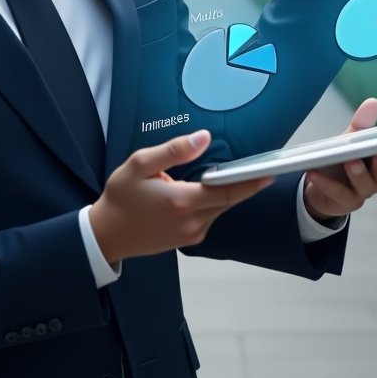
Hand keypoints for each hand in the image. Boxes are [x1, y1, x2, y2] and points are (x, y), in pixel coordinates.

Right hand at [89, 130, 272, 265]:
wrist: (107, 234)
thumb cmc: (121, 197)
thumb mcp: (140, 164)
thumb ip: (174, 150)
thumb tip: (203, 138)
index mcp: (181, 201)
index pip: (226, 190)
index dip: (250, 182)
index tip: (269, 172)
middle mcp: (191, 221)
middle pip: (228, 200)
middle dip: (242, 184)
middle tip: (258, 167)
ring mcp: (190, 234)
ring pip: (219, 210)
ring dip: (224, 193)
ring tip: (225, 174)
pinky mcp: (188, 239)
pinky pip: (209, 218)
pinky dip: (212, 203)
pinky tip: (201, 191)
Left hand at [302, 98, 376, 223]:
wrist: (317, 187)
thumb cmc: (340, 159)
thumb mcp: (349, 139)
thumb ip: (362, 125)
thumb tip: (373, 101)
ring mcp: (362, 192)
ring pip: (366, 185)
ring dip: (359, 173)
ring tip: (351, 162)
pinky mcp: (345, 203)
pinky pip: (338, 194)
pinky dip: (327, 183)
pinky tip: (314, 171)